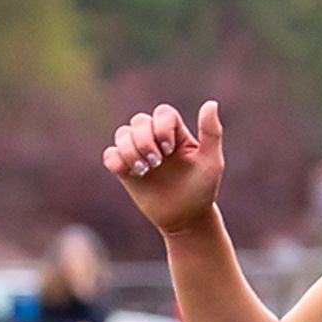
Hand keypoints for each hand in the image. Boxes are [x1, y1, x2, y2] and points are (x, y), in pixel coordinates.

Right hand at [102, 102, 227, 235]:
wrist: (186, 218)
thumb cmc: (202, 189)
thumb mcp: (211, 161)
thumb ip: (211, 132)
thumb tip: (211, 103)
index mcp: (175, 133)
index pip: (162, 113)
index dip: (162, 127)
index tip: (170, 150)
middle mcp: (155, 139)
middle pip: (139, 121)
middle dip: (144, 140)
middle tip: (156, 163)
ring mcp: (139, 153)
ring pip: (122, 134)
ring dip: (130, 150)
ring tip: (143, 170)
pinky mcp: (125, 170)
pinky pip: (110, 155)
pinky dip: (114, 160)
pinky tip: (128, 173)